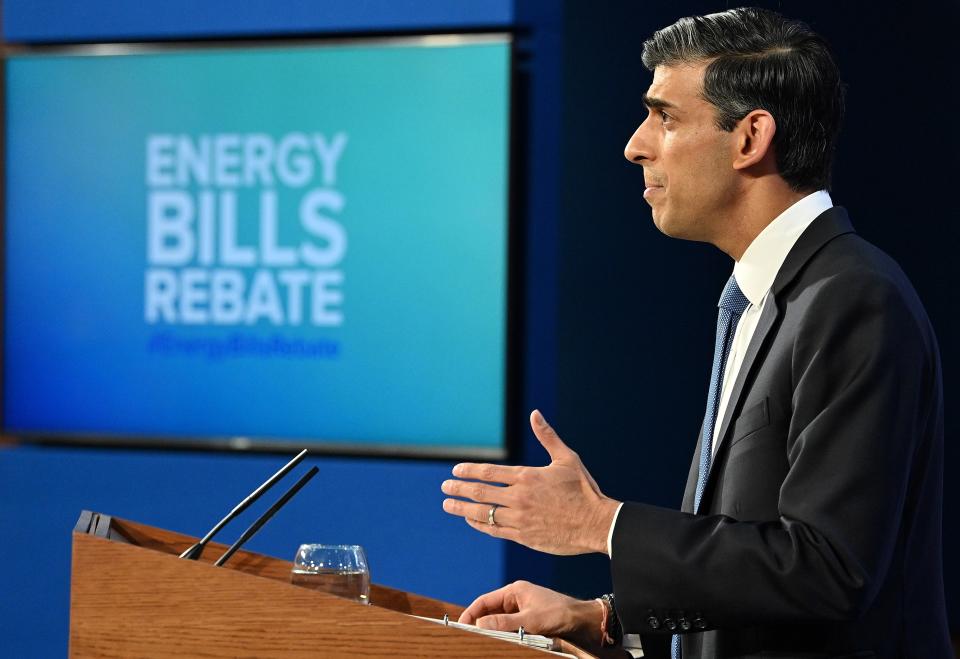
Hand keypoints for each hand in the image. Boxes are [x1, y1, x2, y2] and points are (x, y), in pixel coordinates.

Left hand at [441, 410, 619, 554]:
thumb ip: (547, 436)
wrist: (597, 523)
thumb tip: (535, 414)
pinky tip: (470, 521)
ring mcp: (520, 519)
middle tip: (444, 488)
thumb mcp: (566, 458)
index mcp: (527, 477)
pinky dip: (480, 525)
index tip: (455, 470)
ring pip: (483, 514)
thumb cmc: (584, 489)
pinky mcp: (524, 536)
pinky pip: (495, 530)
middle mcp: (519, 498)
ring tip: (448, 506)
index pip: (489, 472)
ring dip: (462, 509)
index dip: (469, 471)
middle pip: (480, 493)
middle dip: (458, 489)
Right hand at [459, 580, 602, 647]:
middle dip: (479, 623)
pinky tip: (500, 642)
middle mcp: (517, 598)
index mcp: (515, 591)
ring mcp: (523, 610)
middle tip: (468, 637)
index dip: (471, 613)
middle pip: (490, 611)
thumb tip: (480, 624)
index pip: (485, 601)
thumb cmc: (560, 613)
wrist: (583, 619)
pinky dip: (503, 635)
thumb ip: (505, 623)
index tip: (460, 626)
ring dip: (492, 631)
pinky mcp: (529, 620)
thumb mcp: (531, 620)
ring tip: (482, 641)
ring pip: (500, 621)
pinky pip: (510, 628)